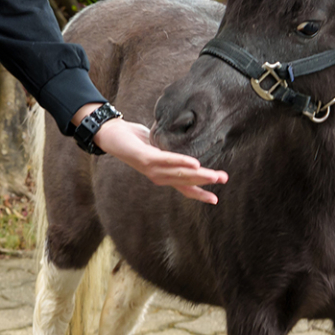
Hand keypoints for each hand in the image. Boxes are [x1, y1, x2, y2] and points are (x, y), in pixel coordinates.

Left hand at [93, 117, 227, 202]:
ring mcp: (151, 168)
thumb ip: (167, 151)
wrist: (110, 134)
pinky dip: (181, 162)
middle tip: (224, 180)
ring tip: (215, 175)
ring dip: (199, 175)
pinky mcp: (144, 158)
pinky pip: (166, 160)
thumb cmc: (134, 140)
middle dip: (206, 182)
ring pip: (179, 173)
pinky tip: (195, 164)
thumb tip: (181, 149)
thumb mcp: (155, 146)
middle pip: (185, 181)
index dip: (199, 194)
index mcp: (162, 174)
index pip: (183, 186)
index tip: (215, 200)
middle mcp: (157, 175)